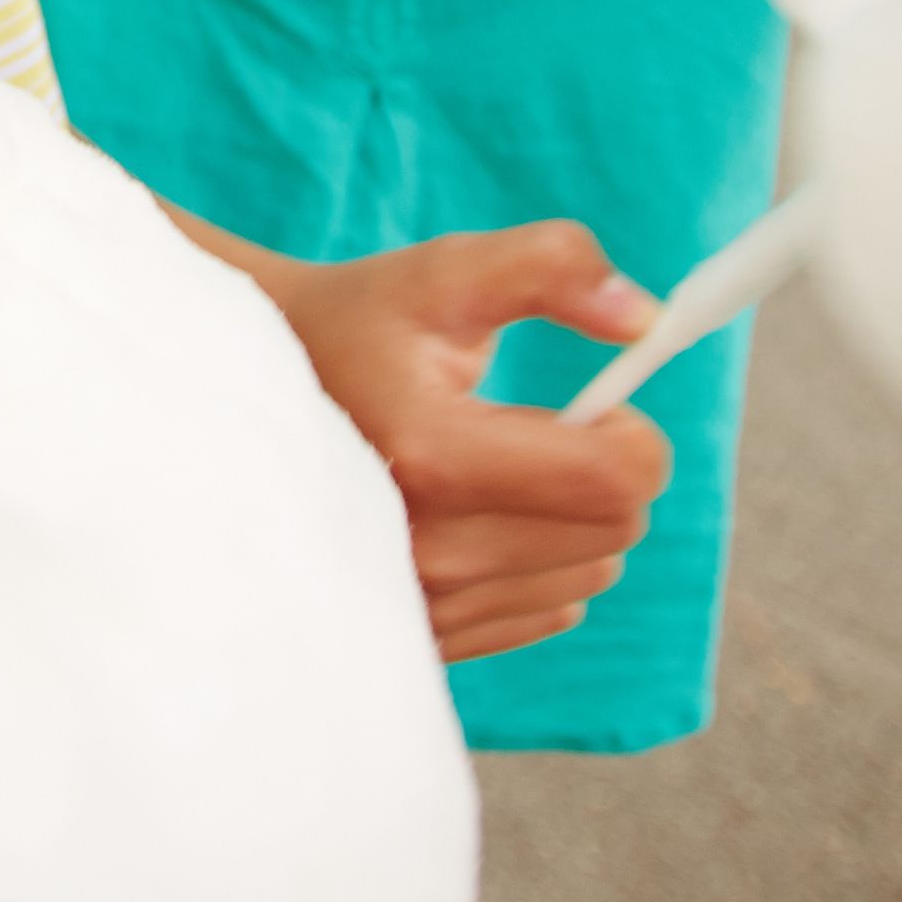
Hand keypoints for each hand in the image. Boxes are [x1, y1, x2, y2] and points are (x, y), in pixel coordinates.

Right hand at [263, 223, 674, 662]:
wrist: (258, 398)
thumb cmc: (363, 328)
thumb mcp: (445, 274)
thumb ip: (550, 267)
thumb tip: (643, 320)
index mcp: (434, 454)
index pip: (614, 480)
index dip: (633, 433)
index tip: (598, 405)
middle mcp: (425, 548)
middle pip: (613, 530)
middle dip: (603, 471)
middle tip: (539, 429)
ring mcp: (422, 603)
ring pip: (588, 572)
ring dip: (572, 518)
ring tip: (500, 469)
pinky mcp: (427, 635)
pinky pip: (548, 611)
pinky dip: (541, 560)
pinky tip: (485, 515)